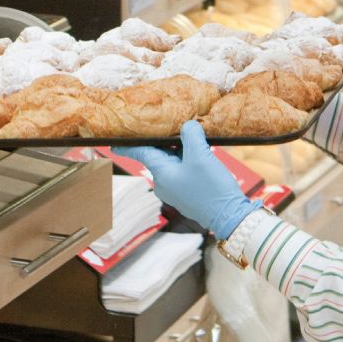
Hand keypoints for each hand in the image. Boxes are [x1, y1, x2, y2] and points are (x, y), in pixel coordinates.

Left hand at [113, 120, 258, 239]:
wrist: (229, 217)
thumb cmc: (211, 188)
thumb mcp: (201, 155)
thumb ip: (191, 135)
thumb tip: (187, 126)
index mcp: (161, 173)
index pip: (140, 153)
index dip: (127, 144)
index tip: (113, 141)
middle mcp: (163, 183)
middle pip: (159, 154)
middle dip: (167, 140)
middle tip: (175, 125)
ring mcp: (175, 190)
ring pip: (173, 162)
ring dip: (182, 150)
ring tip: (196, 138)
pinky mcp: (187, 194)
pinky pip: (182, 171)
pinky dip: (189, 160)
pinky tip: (203, 155)